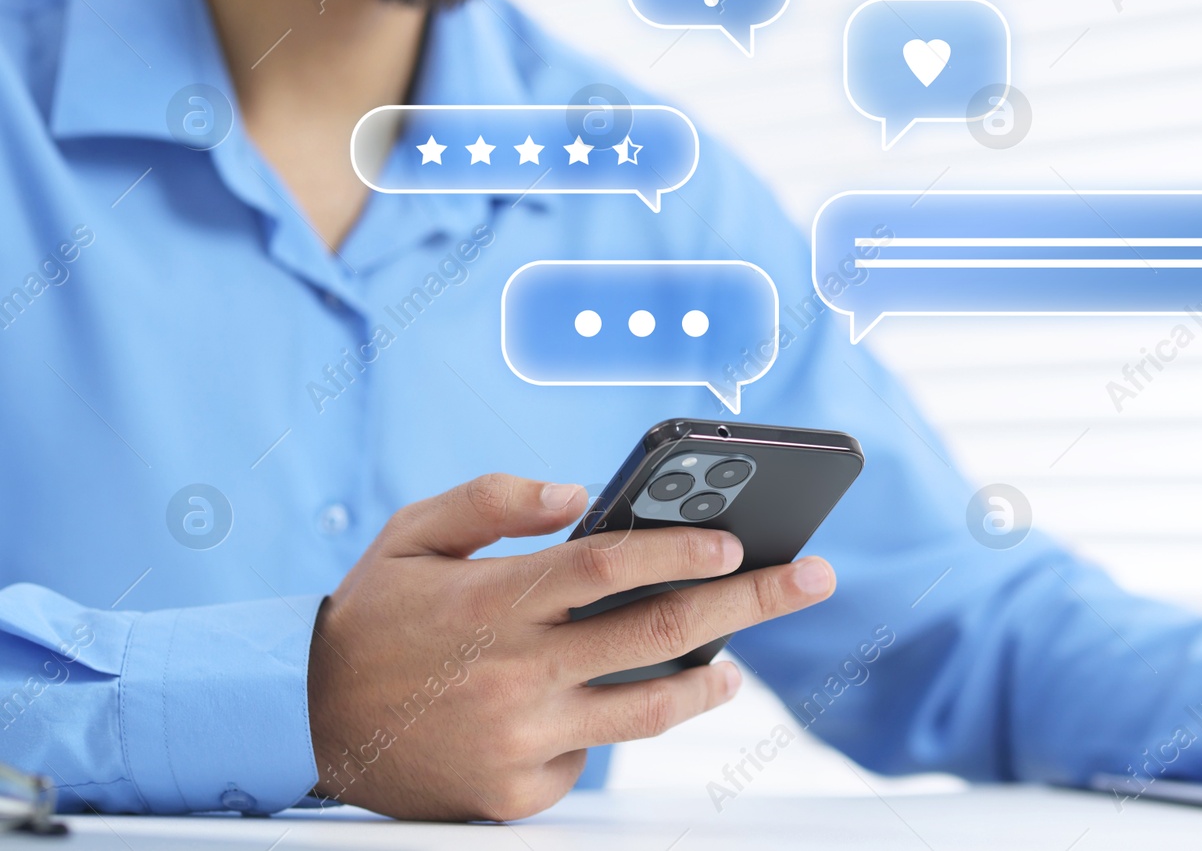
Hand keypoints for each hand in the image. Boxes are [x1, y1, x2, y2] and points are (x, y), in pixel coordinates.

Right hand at [305, 473, 835, 819]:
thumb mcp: (414, 533)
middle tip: (811, 580)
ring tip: (736, 666)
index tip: (736, 543)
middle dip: (750, 604)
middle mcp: (516, 672)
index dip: (678, 551)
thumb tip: (577, 494)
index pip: (608, 568)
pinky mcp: (515, 793)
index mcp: (495, 602)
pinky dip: (606, 726)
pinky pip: (588, 756)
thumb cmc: (374, 614)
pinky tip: (600, 704)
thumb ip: (495, 498)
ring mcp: (520, 739)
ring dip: (707, 684)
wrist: (305, 719)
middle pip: (658, 632)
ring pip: (646, 711)